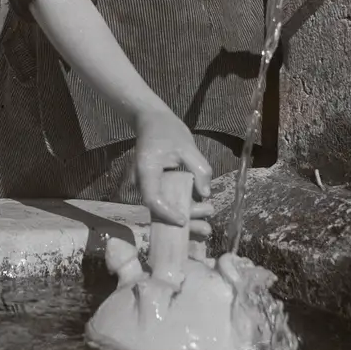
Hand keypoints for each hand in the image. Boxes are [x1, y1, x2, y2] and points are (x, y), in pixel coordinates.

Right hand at [132, 106, 215, 240]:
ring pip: (163, 210)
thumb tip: (205, 194)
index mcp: (146, 170)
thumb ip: (199, 168)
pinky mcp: (156, 187)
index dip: (167, 213)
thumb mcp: (188, 146)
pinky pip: (166, 203)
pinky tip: (199, 221)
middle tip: (206, 228)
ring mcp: (148, 186)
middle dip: (182, 222)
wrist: (152, 121)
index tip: (184, 220)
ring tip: (207, 227)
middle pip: (159, 210)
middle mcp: (143, 182)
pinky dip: (181, 212)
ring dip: (184, 219)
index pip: (152, 198)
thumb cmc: (168, 130)